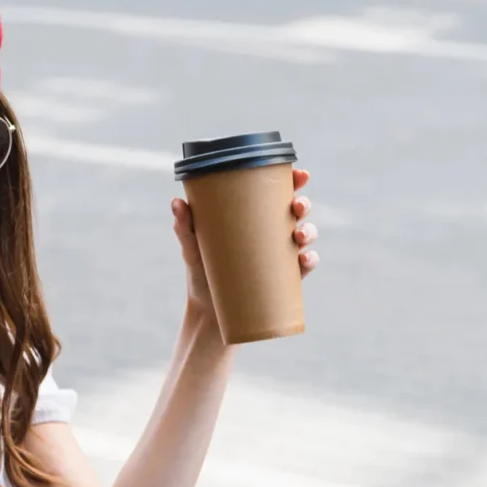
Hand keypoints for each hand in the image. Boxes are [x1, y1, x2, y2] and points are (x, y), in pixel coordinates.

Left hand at [171, 168, 319, 313]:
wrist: (207, 312)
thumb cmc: (201, 273)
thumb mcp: (191, 248)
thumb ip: (184, 226)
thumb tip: (177, 202)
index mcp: (252, 217)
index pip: (276, 192)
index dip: (293, 180)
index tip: (300, 174)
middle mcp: (271, 232)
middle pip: (296, 211)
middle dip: (303, 203)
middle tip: (297, 206)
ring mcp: (280, 255)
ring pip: (305, 235)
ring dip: (309, 231)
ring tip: (298, 235)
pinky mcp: (285, 278)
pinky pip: (306, 265)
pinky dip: (310, 260)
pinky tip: (304, 259)